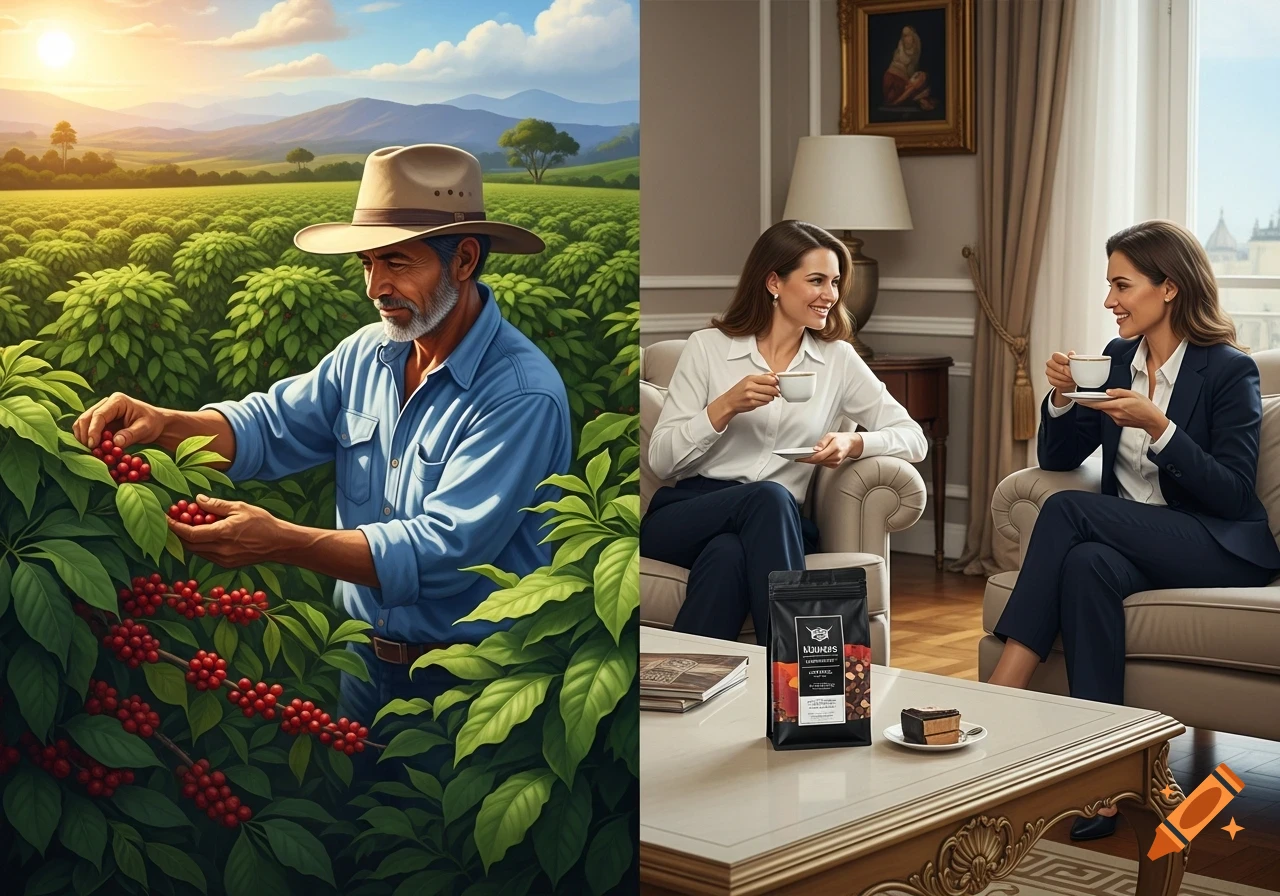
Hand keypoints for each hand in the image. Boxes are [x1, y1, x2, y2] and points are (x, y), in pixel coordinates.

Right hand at [74, 391, 167, 449]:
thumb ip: (131, 435)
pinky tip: (95, 450)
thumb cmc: (152, 423)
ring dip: (83, 438)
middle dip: (84, 435)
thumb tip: (115, 443)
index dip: (93, 430)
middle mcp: (106, 404)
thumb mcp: (146, 429)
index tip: (92, 445)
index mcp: (117, 401)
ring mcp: (101, 412)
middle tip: (90, 451)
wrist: (155, 424)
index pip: (99, 415)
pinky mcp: (99, 422)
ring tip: (93, 451)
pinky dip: (87, 440)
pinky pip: (87, 430)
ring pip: (82, 424)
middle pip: (86, 418)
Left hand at [167, 495, 283, 566]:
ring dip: (190, 539)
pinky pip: (206, 554)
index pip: (190, 533)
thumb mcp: (240, 507)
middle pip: (188, 544)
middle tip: (175, 519)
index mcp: (222, 534)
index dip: (174, 526)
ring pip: (196, 551)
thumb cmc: (262, 522)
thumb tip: (198, 499)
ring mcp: (223, 559)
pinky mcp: (227, 564)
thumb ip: (216, 505)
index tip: (166, 517)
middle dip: (179, 533)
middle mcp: (220, 550)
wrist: (280, 543)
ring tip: (191, 524)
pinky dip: (201, 544)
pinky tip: (205, 534)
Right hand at [708, 373, 779, 430]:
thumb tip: (773, 374)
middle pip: (771, 388)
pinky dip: (766, 402)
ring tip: (768, 396)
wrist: (729, 401)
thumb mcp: (748, 380)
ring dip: (771, 397)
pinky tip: (763, 399)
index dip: (776, 382)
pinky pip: (765, 403)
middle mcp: (750, 386)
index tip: (777, 383)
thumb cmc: (739, 391)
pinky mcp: (752, 403)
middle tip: (776, 392)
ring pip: (769, 397)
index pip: (769, 379)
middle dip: (776, 391)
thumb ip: (761, 377)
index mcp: (750, 378)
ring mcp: (751, 395)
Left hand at [799, 432, 863, 467]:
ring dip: (811, 460)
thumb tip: (815, 449)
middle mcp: (836, 457)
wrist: (851, 444)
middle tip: (797, 457)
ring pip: (819, 463)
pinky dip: (816, 461)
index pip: (819, 456)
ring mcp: (836, 463)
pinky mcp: (834, 465)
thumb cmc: (841, 438)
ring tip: (802, 457)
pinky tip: (811, 458)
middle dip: (807, 459)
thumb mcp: (831, 435)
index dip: (807, 458)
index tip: (799, 458)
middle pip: (818, 461)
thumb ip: (822, 442)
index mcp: (835, 448)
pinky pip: (822, 464)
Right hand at [1045, 352, 1076, 405]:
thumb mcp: (1074, 362)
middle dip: (1064, 370)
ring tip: (1072, 378)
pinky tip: (1069, 382)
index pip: (1055, 355)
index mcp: (1056, 357)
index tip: (1068, 362)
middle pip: (1054, 365)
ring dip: (1064, 377)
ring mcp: (1049, 371)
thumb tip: (1071, 353)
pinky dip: (1063, 383)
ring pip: (1054, 374)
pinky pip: (1055, 382)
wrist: (1071, 379)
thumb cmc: (1072, 369)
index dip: (1061, 359)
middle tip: (1072, 373)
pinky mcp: (1050, 380)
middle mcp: (1050, 363)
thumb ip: (1072, 357)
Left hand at [1088, 388, 1169, 437]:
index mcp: (1119, 406)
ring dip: (1106, 405)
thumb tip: (1108, 392)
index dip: (1088, 402)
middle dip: (1096, 402)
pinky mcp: (1119, 423)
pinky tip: (1120, 407)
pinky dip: (1113, 410)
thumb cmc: (1146, 407)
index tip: (1081, 400)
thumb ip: (1119, 392)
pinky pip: (1112, 415)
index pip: (1099, 404)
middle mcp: (1116, 414)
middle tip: (1091, 397)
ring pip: (1107, 411)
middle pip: (1101, 407)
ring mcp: (1117, 420)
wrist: (1152, 420)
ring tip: (1112, 400)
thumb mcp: (1134, 394)